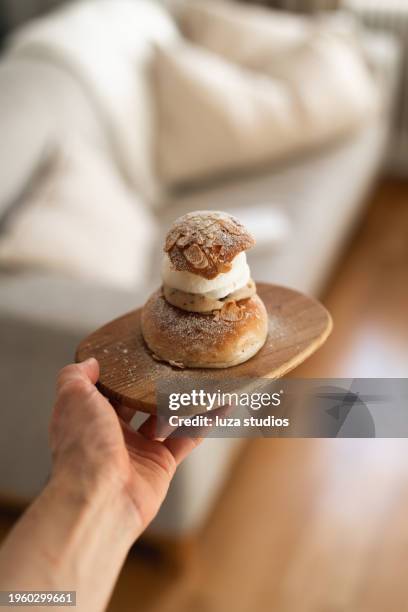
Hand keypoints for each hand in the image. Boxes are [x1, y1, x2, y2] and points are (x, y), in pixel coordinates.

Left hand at [50, 358, 201, 532]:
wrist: (100, 496)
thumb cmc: (83, 446)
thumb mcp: (72, 397)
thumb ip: (76, 375)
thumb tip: (91, 361)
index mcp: (91, 418)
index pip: (108, 390)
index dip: (122, 374)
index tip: (139, 354)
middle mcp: (114, 434)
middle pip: (139, 403)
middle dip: (155, 385)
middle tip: (175, 362)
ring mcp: (140, 450)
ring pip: (167, 417)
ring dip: (184, 399)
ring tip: (202, 375)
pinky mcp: (163, 464)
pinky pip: (189, 436)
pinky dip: (207, 420)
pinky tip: (222, 402)